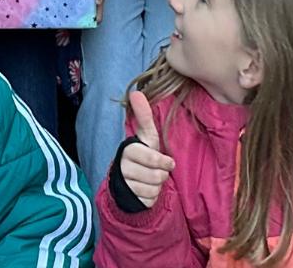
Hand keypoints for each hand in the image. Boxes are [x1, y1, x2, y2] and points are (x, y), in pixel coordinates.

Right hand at [119, 90, 175, 208]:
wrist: (128, 180)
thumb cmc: (143, 154)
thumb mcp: (146, 137)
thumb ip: (143, 116)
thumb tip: (135, 93)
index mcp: (128, 149)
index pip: (152, 158)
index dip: (163, 162)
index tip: (169, 163)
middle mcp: (123, 166)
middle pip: (156, 175)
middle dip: (162, 174)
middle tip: (159, 171)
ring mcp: (125, 184)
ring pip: (153, 188)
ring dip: (157, 185)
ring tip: (151, 179)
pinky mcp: (129, 198)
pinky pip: (150, 199)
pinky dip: (153, 196)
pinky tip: (146, 189)